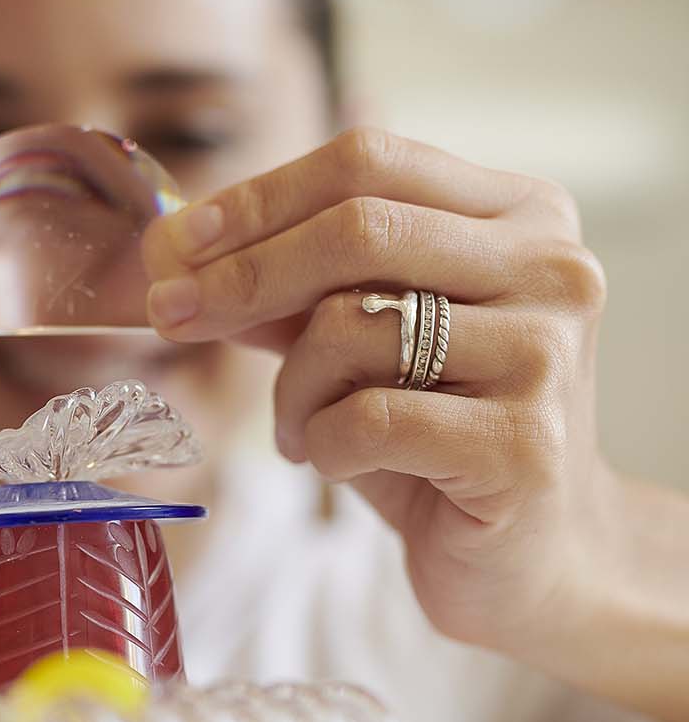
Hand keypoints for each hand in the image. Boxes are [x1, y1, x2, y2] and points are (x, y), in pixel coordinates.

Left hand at [143, 127, 613, 666]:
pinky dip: (324, 443)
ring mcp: (546, 354)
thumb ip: (293, 289)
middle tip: (170, 313)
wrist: (530, 558)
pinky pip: (370, 418)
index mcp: (522, 214)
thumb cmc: (438, 440)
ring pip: (354, 327)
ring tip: (303, 430)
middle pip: (359, 229)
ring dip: (293, 388)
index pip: (370, 163)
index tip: (175, 242)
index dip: (260, 197)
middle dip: (243, 274)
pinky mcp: (525, 444)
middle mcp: (552, 269)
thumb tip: (177, 248)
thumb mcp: (363, 346)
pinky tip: (336, 464)